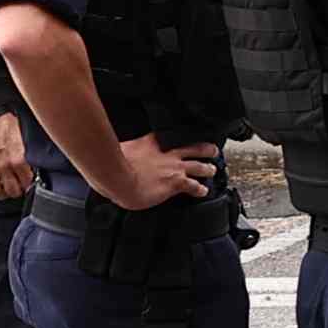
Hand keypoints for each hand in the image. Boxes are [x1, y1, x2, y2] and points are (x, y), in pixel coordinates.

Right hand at [0, 116, 32, 203]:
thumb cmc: (3, 124)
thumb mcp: (21, 138)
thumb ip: (25, 153)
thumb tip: (30, 163)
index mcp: (22, 157)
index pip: (30, 179)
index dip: (30, 183)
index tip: (29, 183)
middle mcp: (11, 166)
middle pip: (19, 188)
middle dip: (21, 190)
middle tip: (20, 188)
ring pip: (6, 191)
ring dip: (9, 193)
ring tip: (10, 191)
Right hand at [96, 135, 217, 209]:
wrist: (118, 178)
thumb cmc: (113, 166)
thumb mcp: (120, 148)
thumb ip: (125, 149)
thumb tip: (116, 151)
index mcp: (153, 142)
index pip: (171, 136)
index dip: (181, 137)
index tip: (186, 138)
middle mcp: (168, 152)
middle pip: (194, 147)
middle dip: (206, 149)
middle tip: (213, 150)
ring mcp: (174, 167)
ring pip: (199, 166)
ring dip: (208, 168)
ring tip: (212, 170)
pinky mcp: (176, 183)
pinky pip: (194, 186)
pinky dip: (201, 189)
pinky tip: (204, 191)